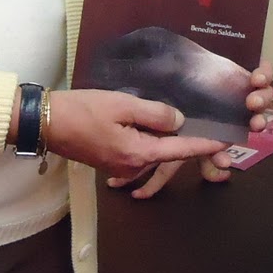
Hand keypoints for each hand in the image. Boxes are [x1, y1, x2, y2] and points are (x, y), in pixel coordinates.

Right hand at [47, 88, 225, 184]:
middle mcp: (133, 166)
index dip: (205, 144)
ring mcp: (121, 167)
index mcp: (139, 154)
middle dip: (191, 144)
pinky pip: (140, 152)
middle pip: (170, 154)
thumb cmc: (83, 110)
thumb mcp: (123, 105)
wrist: (46, 122)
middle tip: (214, 131)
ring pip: (155, 153)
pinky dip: (152, 141)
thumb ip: (155, 113)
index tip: (226, 141)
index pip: (181, 149)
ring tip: (189, 126)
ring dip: (171, 143)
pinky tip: (159, 128)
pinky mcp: (112, 161)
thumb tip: (179, 120)